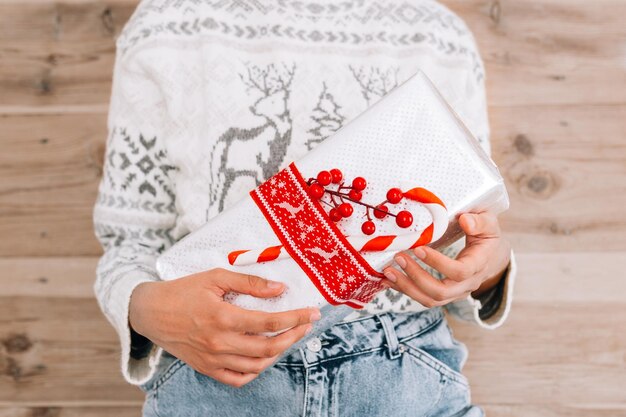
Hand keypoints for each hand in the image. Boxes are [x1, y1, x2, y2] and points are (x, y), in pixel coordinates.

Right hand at [129, 268, 320, 386]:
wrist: (151, 312)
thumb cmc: (183, 291)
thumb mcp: (216, 277)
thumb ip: (250, 283)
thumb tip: (280, 289)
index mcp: (223, 316)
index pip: (270, 322)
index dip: (295, 318)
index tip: (312, 313)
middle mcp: (220, 342)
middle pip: (268, 347)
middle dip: (294, 336)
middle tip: (306, 325)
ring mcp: (213, 359)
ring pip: (257, 366)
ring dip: (278, 354)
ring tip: (288, 339)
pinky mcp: (206, 368)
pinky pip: (237, 379)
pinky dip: (256, 372)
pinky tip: (264, 358)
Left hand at [382, 211, 510, 307]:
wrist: (491, 255)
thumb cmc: (486, 235)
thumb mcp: (489, 223)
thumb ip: (479, 221)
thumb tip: (465, 220)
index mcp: (478, 265)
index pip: (459, 271)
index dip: (438, 262)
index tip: (418, 248)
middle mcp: (467, 284)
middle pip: (441, 291)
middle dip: (416, 277)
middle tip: (399, 258)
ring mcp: (455, 292)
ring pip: (430, 299)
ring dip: (406, 287)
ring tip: (388, 271)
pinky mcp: (444, 295)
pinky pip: (424, 298)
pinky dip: (405, 290)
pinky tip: (389, 280)